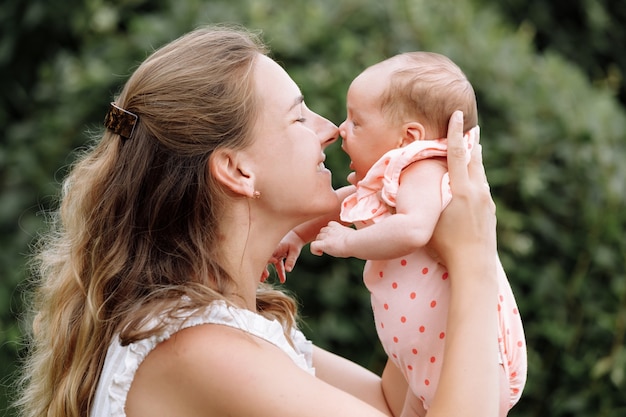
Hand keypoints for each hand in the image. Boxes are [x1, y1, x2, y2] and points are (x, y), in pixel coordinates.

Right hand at [262, 230, 306, 282]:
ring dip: (265, 271)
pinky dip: (279, 272)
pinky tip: (282, 280)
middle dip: (261, 269)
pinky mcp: (278, 256)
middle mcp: (272, 250)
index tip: (269, 269)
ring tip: (264, 279)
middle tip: (261, 278)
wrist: (298, 235)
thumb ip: (290, 260)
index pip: (266, 255)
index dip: (265, 262)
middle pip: (263, 259)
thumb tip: (288, 270)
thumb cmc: (295, 242)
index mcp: (274, 247)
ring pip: (267, 263)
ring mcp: (274, 253)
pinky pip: (277, 265)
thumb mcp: (294, 251)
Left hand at [310, 221, 353, 256]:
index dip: (329, 232)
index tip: (334, 239)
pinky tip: (320, 253)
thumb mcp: (355, 235)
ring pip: (318, 237)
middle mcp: (331, 230)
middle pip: (322, 231)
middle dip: (324, 238)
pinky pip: (313, 245)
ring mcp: (326, 236)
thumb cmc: (358, 241)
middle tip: (330, 246)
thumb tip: (357, 241)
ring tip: (325, 250)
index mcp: (339, 227)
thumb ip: (351, 236)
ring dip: (320, 243)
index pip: (330, 225)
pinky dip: (314, 250)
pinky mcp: (323, 244)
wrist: (355, 243)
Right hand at [428, 111, 496, 267]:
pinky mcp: (490, 213)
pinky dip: (478, 177)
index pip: (458, 154)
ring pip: (481, 174)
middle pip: (475, 159)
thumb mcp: (430, 221)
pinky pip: (483, 187)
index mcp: (461, 191)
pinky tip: (476, 181)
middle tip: (471, 126)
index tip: (457, 115)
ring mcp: (487, 202)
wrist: (474, 266)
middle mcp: (478, 192)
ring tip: (474, 149)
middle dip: (471, 141)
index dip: (455, 133)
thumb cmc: (445, 246)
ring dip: (476, 160)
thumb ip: (424, 202)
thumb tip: (408, 191)